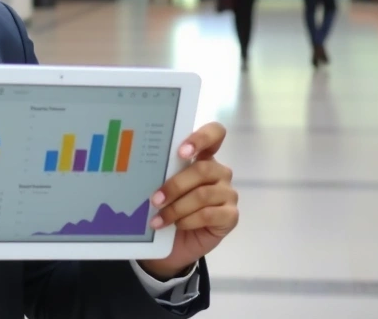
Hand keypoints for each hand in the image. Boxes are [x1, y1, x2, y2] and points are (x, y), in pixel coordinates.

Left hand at [138, 123, 238, 280]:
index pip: (215, 133)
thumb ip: (163, 173)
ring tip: (159, 218)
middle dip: (175, 185)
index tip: (181, 152)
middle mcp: (219, 172)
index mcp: (203, 156)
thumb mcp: (163, 188)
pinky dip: (188, 220)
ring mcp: (227, 193)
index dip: (200, 138)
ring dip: (177, 208)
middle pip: (203, 169)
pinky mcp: (231, 216)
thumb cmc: (167, 208)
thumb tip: (146, 166)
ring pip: (203, 194)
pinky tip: (177, 225)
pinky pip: (209, 214)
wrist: (175, 243)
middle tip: (155, 199)